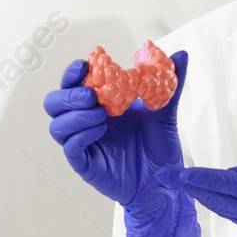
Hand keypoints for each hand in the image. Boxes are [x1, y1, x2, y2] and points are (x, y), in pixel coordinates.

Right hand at [43, 49, 198, 236]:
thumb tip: (181, 55)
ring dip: (75, 115)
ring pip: (57, 126)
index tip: (85, 65)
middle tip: (91, 94)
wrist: (164, 181)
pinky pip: (71, 148)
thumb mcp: (166, 112)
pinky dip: (81, 136)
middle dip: (68, 94)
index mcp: (99, 104)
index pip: (74, 84)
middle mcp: (86, 122)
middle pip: (55, 103)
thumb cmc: (159, 147)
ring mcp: (84, 143)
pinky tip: (100, 130)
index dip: (74, 73)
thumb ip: (171, 84)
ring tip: (101, 113)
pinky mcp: (85, 164)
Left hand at [167, 154, 236, 236]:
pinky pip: (231, 211)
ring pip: (222, 207)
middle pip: (221, 199)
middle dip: (193, 188)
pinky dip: (213, 201)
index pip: (235, 185)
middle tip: (167, 176)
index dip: (208, 180)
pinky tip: (200, 192)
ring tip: (178, 181)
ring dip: (199, 194)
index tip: (185, 175)